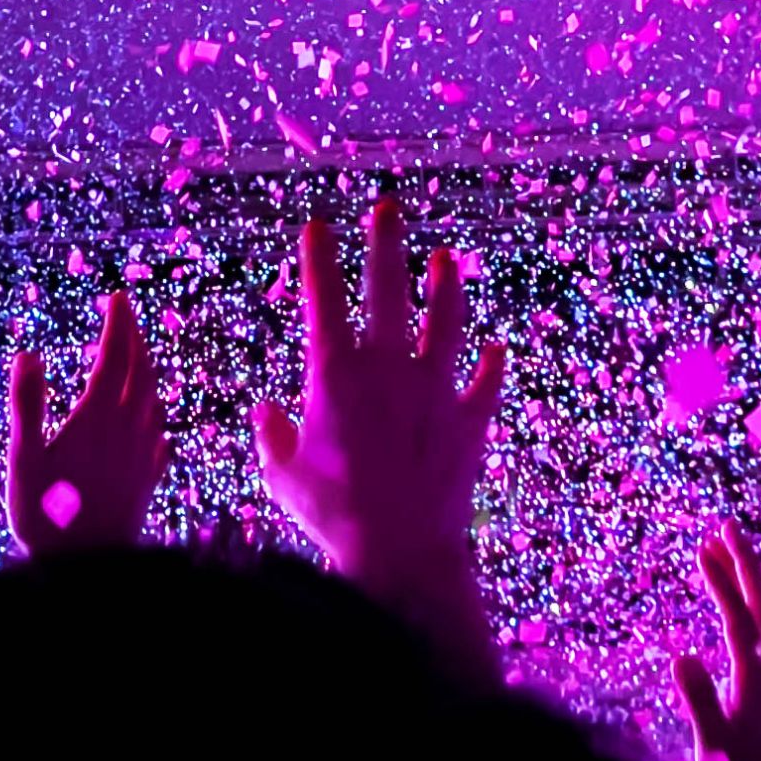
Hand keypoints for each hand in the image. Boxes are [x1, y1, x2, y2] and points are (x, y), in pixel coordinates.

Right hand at [7, 286, 170, 553]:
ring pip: (155, 400)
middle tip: (127, 315)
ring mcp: (142, 456)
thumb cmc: (45, 515)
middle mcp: (128, 430)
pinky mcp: (147, 482)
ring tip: (139, 356)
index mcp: (98, 418)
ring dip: (148, 371)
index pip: (115, 358)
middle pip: (141, 372)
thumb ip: (27, 405)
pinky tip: (155, 424)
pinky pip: (161, 437)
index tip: (117, 296)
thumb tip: (28, 353)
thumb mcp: (24, 458)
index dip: (118, 324)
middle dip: (135, 339)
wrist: (87, 570)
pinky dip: (157, 416)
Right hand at [253, 195, 504, 678]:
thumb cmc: (332, 516)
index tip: (318, 224)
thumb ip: (271, 435)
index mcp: (335, 375)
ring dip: (447, 287)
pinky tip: (496, 348)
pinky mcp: (468, 423)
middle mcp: (388, 370)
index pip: (323, 298)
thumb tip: (265, 409)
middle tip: (387, 208)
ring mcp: (434, 392)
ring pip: (446, 323)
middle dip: (386, 244)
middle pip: (389, 290)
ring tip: (447, 257)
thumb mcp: (282, 475)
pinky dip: (490, 366)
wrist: (401, 553)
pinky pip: (484, 385)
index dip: (319, 257)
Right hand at [673, 523, 760, 760]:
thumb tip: (680, 654)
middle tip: (720, 524)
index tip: (706, 542)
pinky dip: (743, 603)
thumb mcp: (712, 746)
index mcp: (759, 678)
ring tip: (716, 549)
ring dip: (741, 580)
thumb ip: (699, 703)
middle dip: (742, 563)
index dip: (726, 578)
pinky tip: (732, 599)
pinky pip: (760, 630)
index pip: (745, 615)